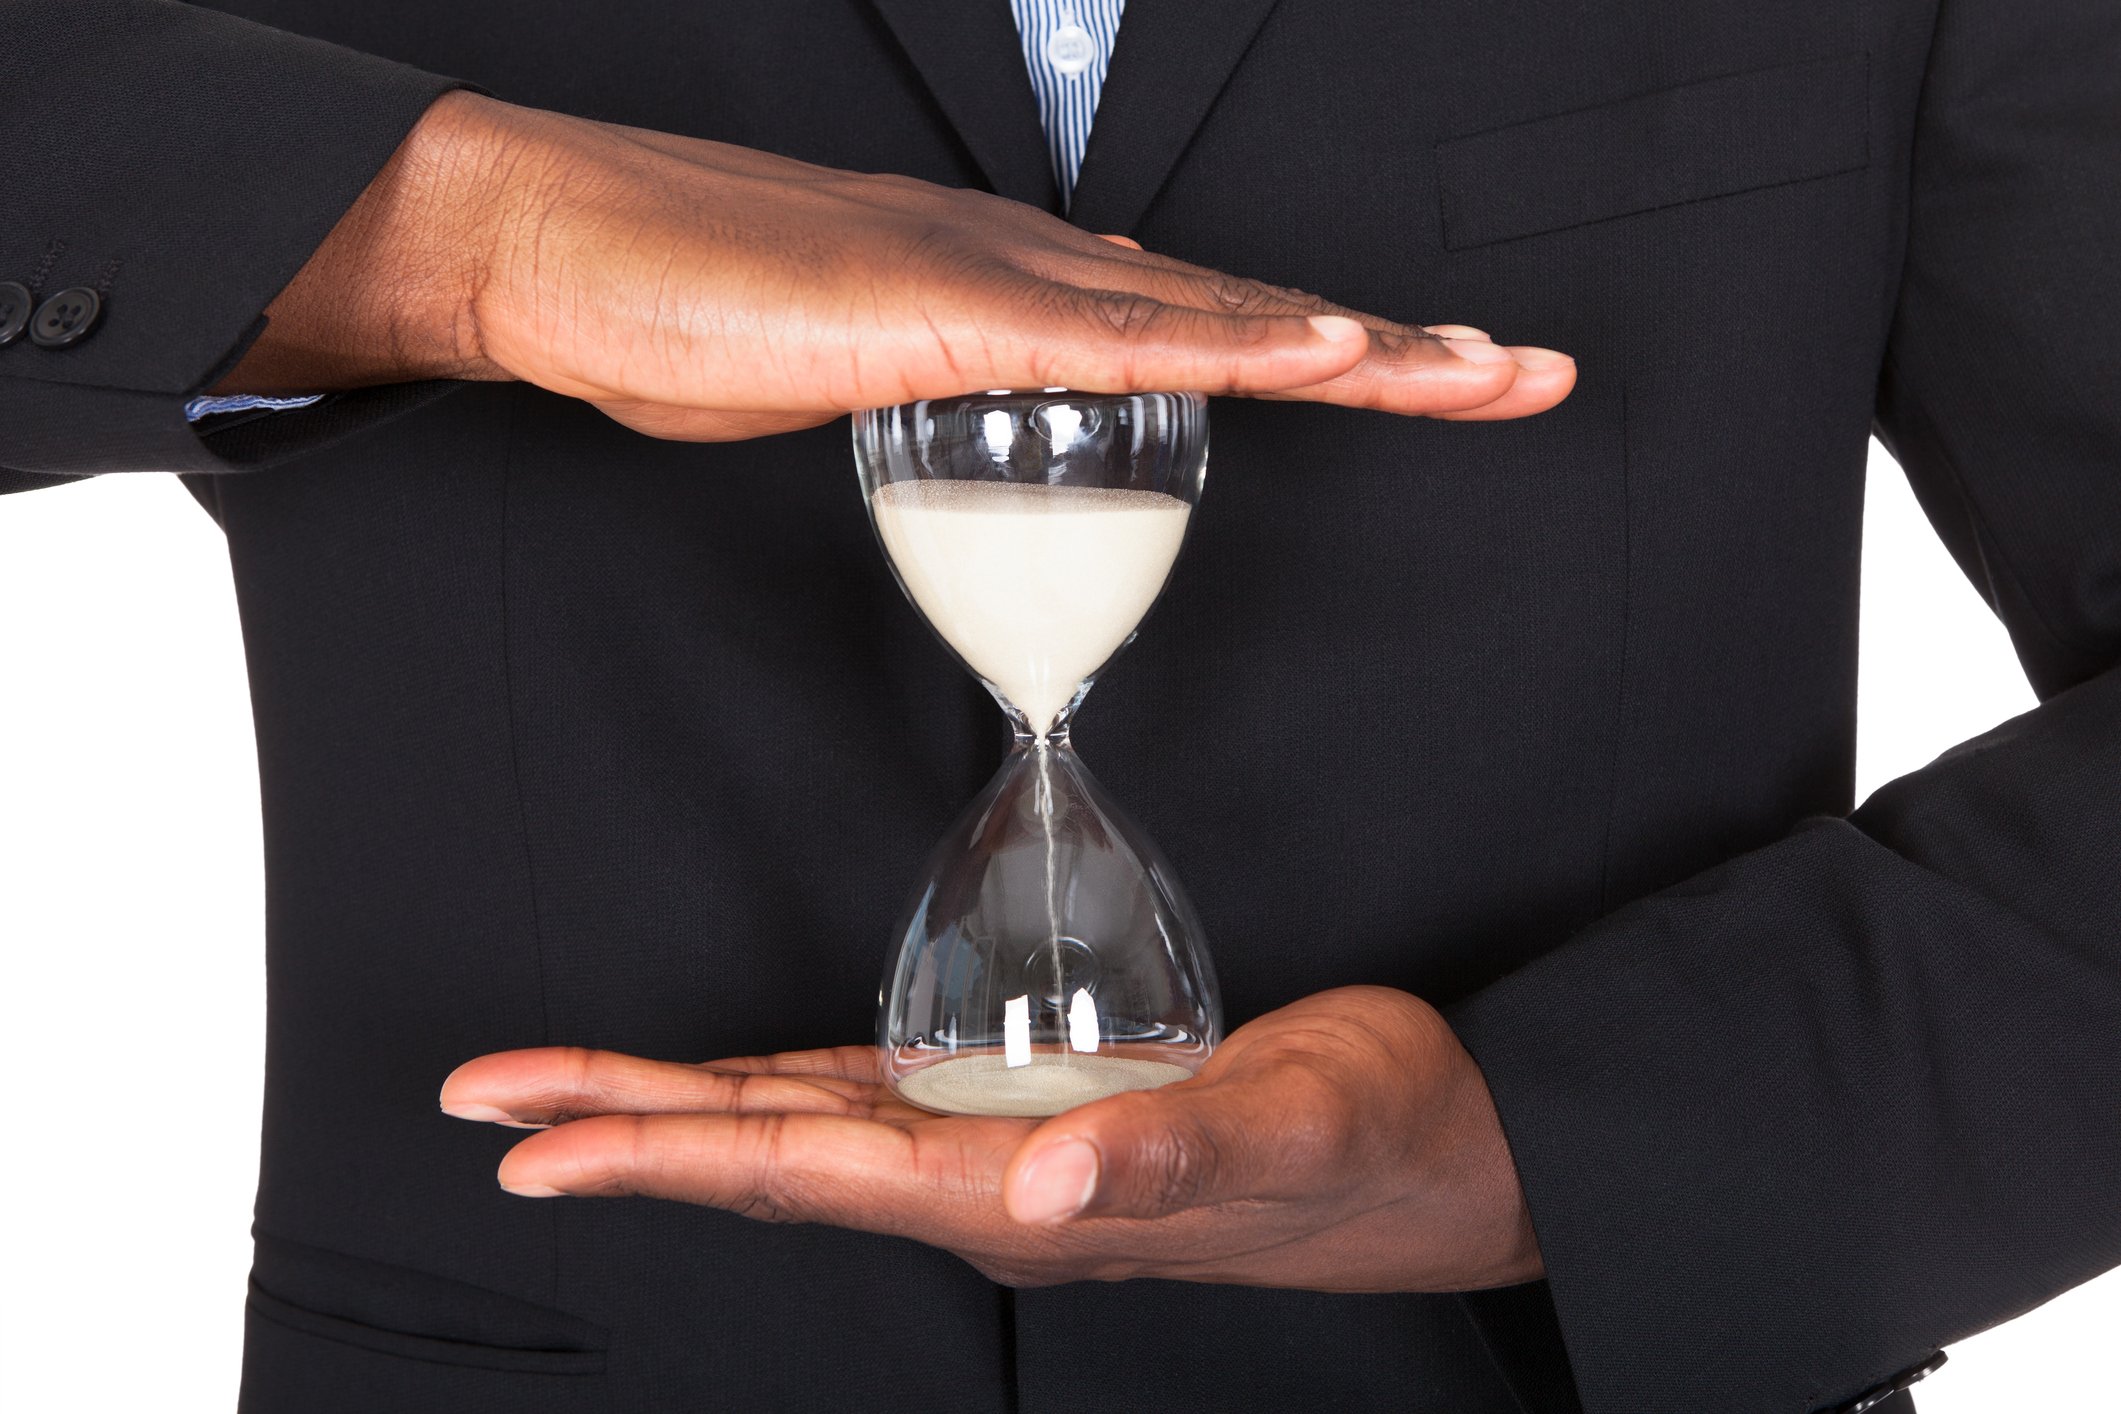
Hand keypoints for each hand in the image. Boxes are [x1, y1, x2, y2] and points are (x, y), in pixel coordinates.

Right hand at [219, 91, 1574, 437]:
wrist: (564, 246)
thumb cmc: (691, 310)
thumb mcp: (850, 383)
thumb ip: (941, 415)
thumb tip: (986, 453)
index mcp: (1019, 299)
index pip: (1202, 334)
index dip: (1319, 356)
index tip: (1418, 379)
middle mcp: (1033, 272)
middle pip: (1246, 318)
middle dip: (1396, 350)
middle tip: (1524, 371)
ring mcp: (994, 282)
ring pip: (1214, 318)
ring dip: (1357, 346)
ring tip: (1481, 369)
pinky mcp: (942, 308)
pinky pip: (1114, 339)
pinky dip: (1232, 348)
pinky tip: (1322, 350)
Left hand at [438, 986, 1541, 1292]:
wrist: (1439, 1159)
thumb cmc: (1376, 1138)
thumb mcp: (1291, 1129)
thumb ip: (1175, 1163)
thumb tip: (1049, 1186)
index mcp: (1025, 1200)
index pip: (806, 1179)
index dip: (660, 1160)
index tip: (530, 1151)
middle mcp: (989, 1189)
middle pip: (767, 1161)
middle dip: (618, 1133)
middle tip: (479, 1103)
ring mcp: (1004, 1158)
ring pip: (804, 1133)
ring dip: (677, 1112)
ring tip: (561, 1094)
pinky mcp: (1032, 1118)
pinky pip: (874, 1107)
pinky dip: (783, 1094)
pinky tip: (737, 1087)